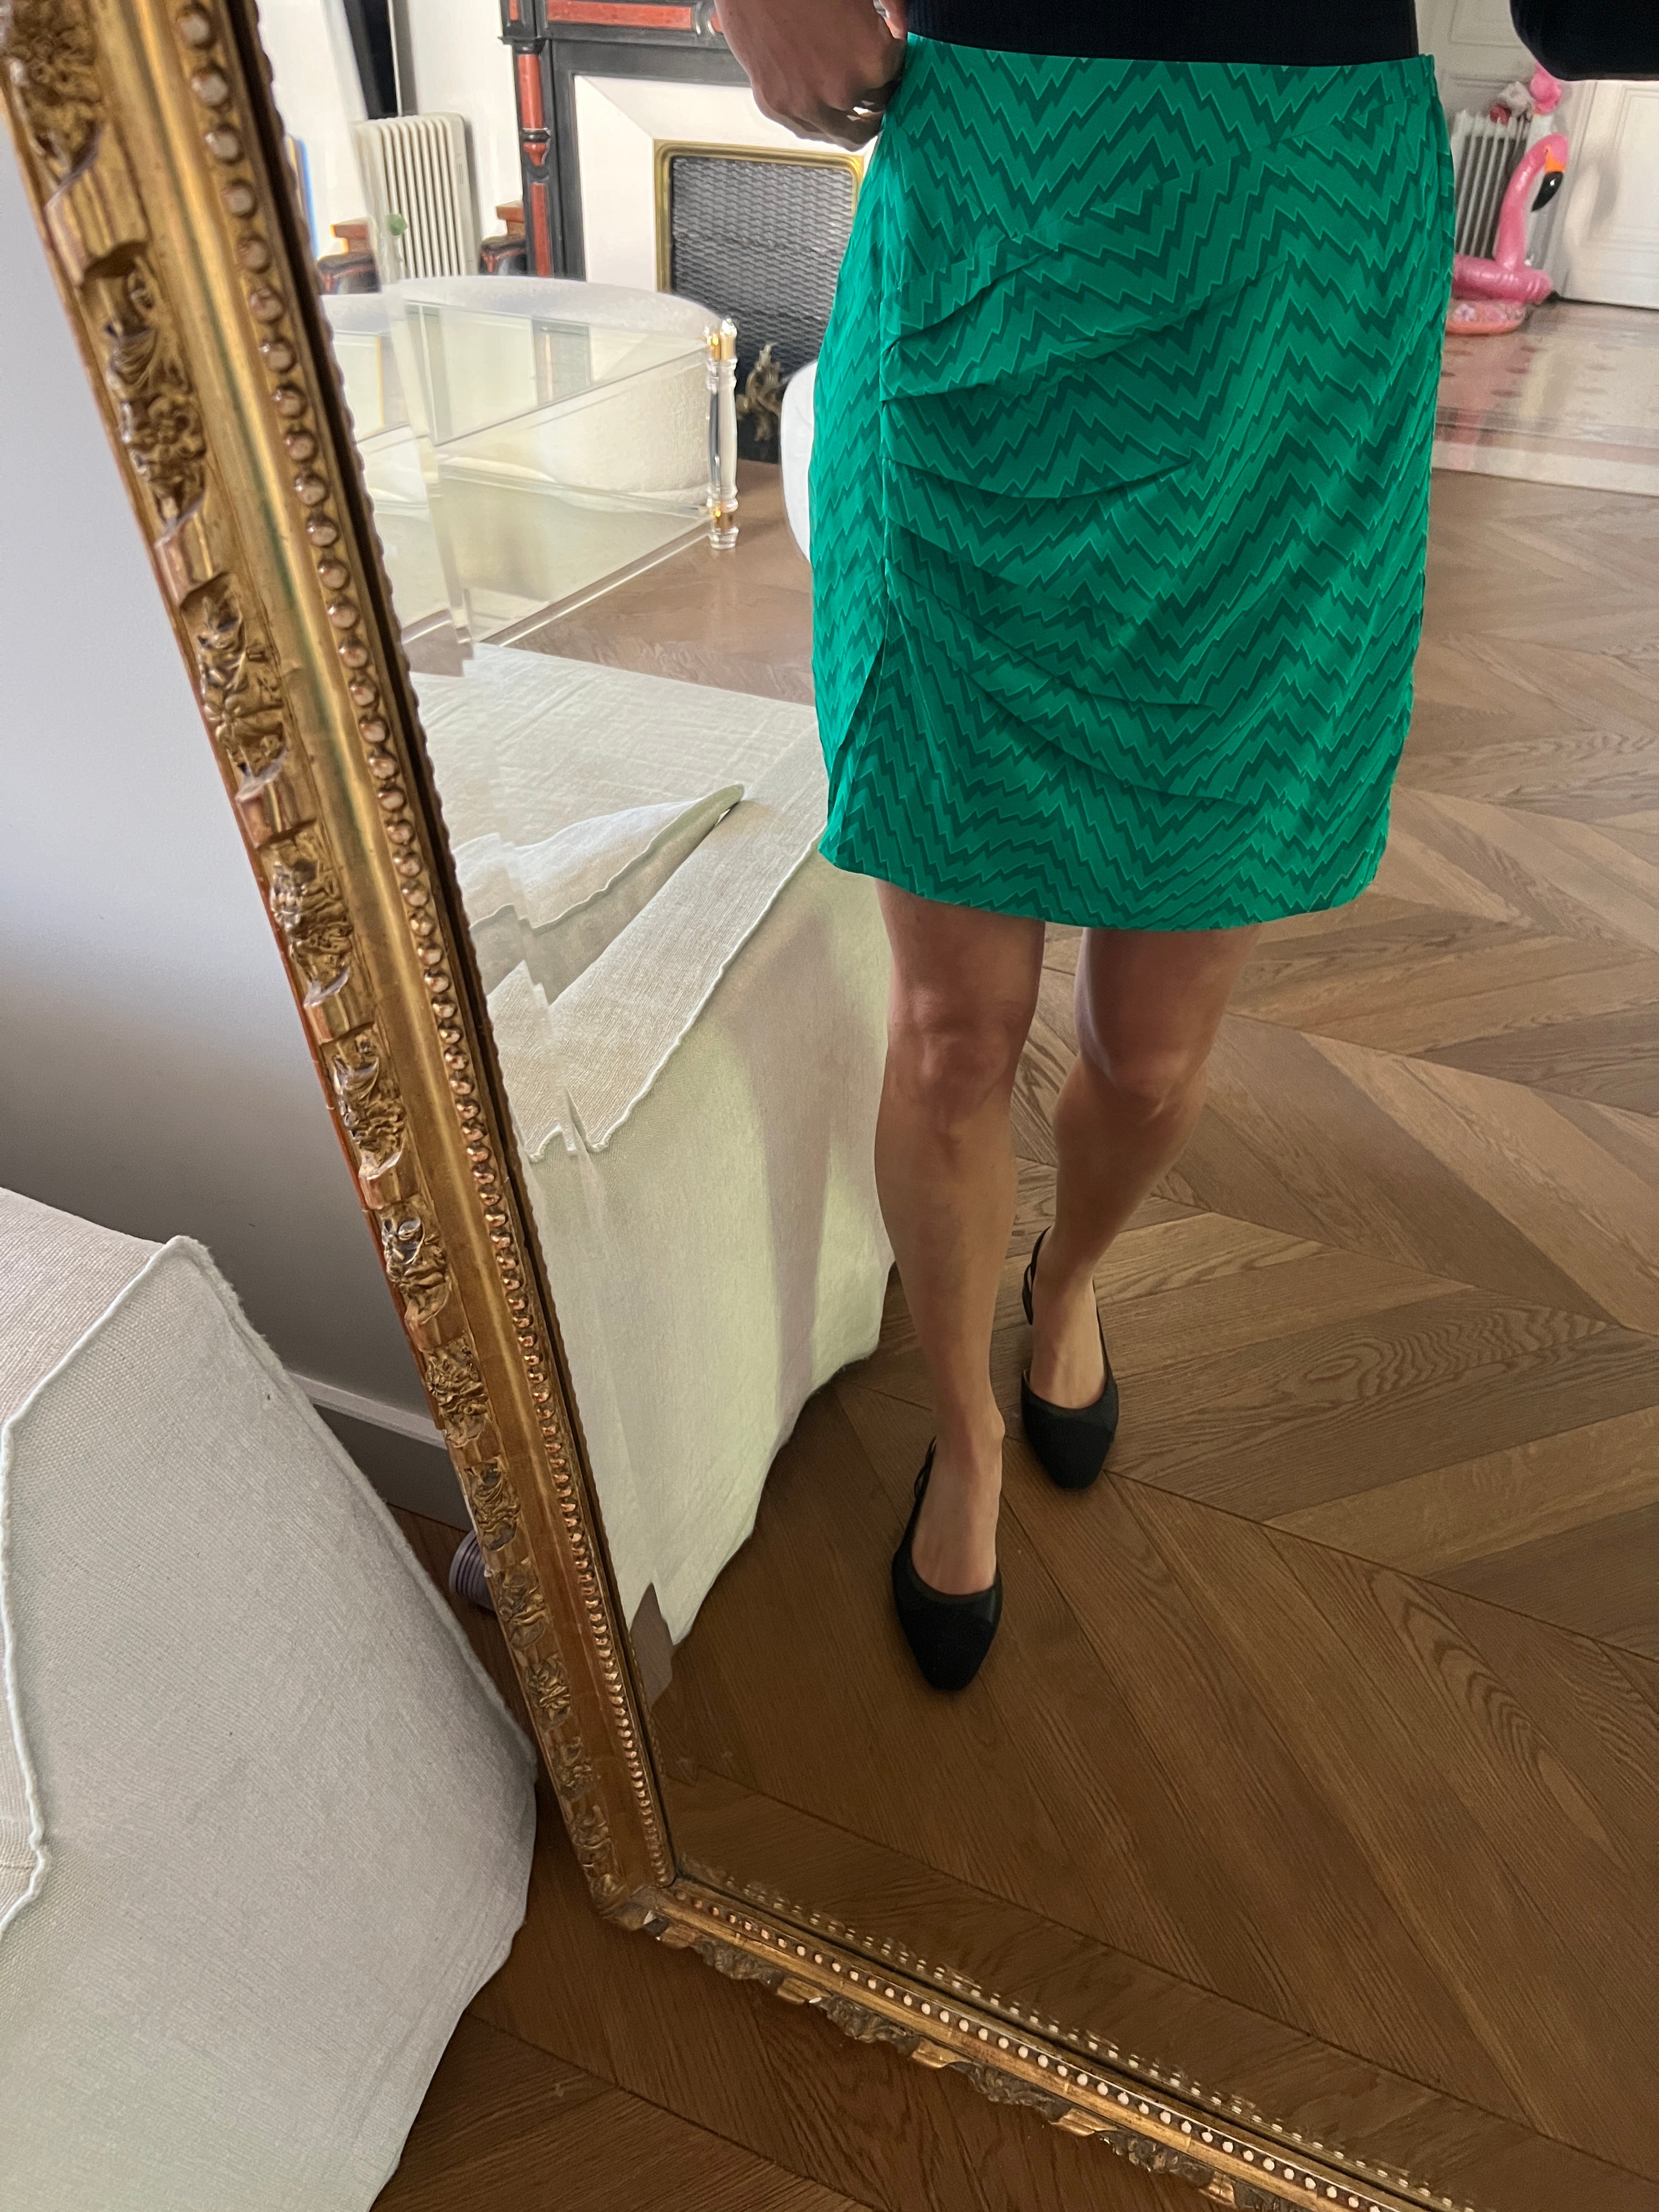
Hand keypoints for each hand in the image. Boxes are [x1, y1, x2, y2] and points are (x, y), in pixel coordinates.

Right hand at [717, 0, 907, 149]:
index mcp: (873, 60)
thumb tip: (904, 26)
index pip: (898, 77)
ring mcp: (808, 105)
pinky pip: (809, 129)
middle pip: (875, 110)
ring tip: (852, 105)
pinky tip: (822, 101)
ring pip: (843, 132)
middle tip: (874, 88)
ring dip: (852, 120)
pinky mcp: (777, 107)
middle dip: (876, 96)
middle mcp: (842, 91)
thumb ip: (893, 8)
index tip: (887, 58)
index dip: (893, 64)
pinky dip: (820, 118)